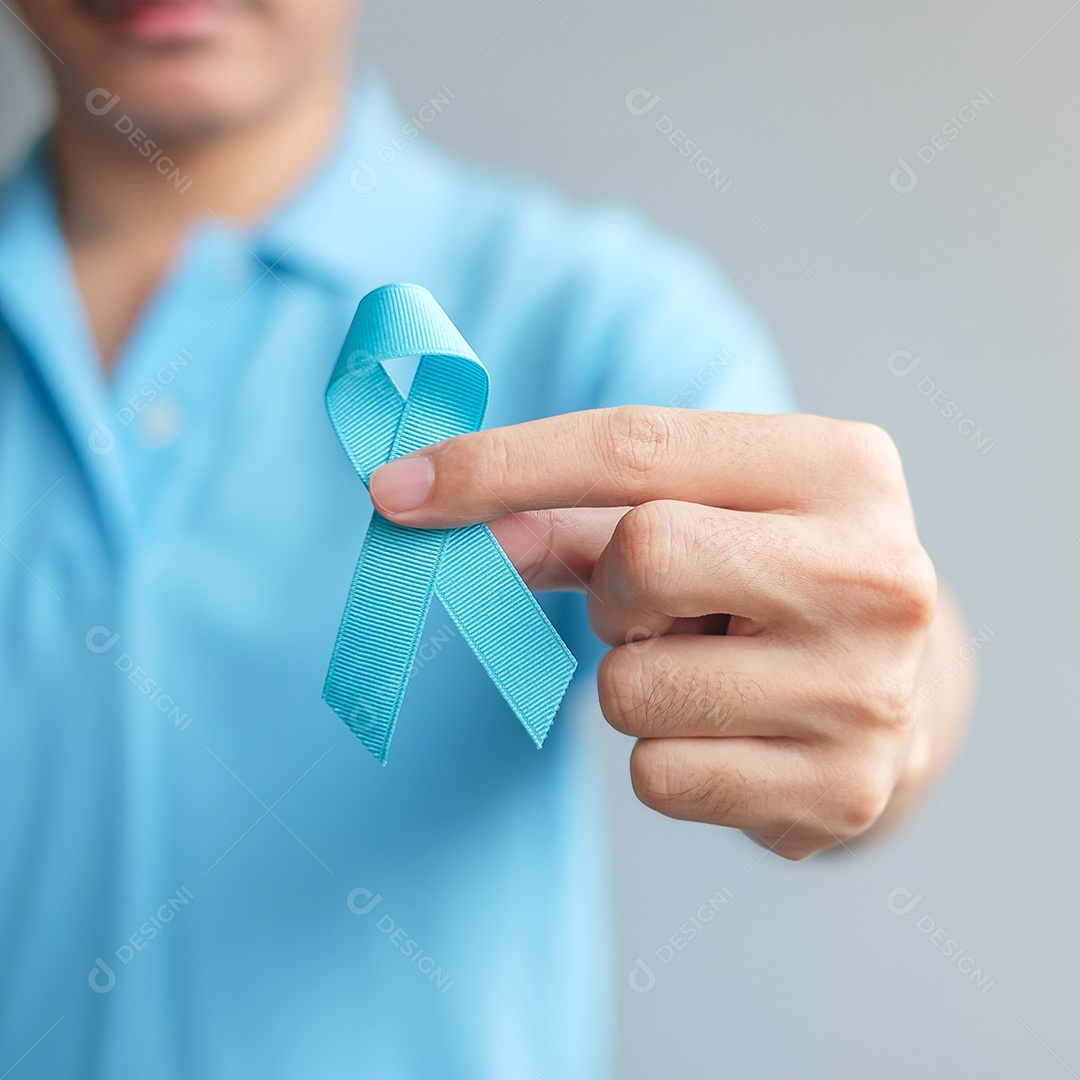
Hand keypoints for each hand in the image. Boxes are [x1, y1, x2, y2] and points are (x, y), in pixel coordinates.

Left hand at [369, 407, 963, 858]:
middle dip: (612, 592)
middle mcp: (877, 571)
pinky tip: (733, 736)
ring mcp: (870, 691)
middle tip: (660, 609)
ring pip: (631, 686)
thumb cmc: (767, 583)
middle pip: (640, 556)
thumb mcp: (697, 519)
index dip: (498, 464)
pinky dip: (663, 756)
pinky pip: (657, 776)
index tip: (394, 486)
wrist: (903, 696)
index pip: (636, 445)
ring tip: (716, 675)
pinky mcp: (845, 793)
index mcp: (840, 465)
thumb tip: (443, 517)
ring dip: (636, 682)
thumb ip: (571, 516)